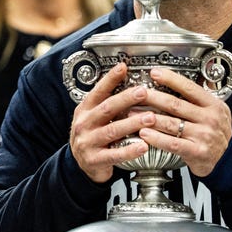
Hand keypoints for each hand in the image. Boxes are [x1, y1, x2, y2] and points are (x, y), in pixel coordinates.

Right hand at [69, 63, 155, 182]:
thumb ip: (108, 100)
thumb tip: (126, 77)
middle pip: (107, 108)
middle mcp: (84, 123)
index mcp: (85, 109)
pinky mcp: (94, 160)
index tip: (123, 67)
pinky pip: (114, 155)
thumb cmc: (93, 134)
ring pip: (112, 131)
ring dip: (132, 123)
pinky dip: (130, 151)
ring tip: (150, 118)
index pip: (98, 91)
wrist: (80, 164)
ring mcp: (88, 142)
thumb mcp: (94, 115)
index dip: (110, 79)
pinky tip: (143, 146)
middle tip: (143, 92)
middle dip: (126, 99)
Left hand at [138, 67, 231, 176]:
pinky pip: (172, 143)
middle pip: (176, 104)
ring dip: (149, 118)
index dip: (170, 79)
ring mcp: (203, 135)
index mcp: (213, 104)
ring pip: (171, 123)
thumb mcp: (215, 110)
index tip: (154, 72)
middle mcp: (209, 118)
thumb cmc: (216, 131)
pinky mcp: (196, 152)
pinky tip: (144, 134)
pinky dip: (156, 138)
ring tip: (133, 114)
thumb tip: (180, 78)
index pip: (189, 88)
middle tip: (137, 93)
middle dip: (153, 97)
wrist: (227, 158)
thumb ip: (199, 96)